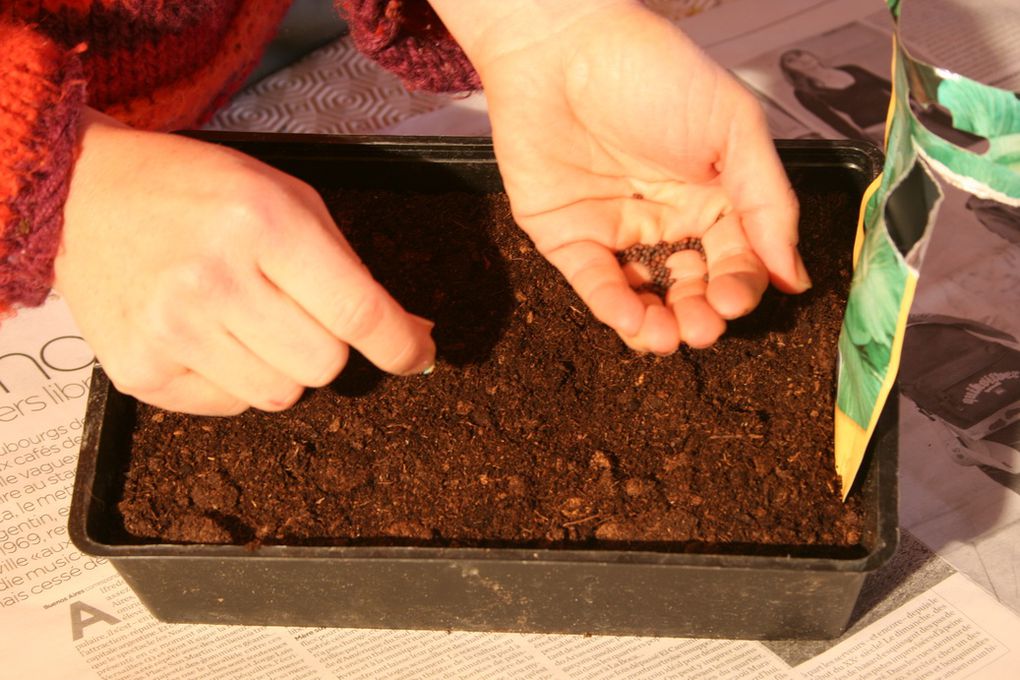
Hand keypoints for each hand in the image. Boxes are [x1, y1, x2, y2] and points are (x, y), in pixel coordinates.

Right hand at [54, 109, 434, 414]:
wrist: (83, 195)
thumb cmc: (196, 192)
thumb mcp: (285, 198)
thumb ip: (349, 267)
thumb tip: (412, 334)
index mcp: (263, 223)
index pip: (359, 312)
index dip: (402, 344)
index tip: (418, 352)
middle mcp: (214, 280)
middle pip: (324, 364)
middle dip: (329, 345)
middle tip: (297, 311)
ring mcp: (170, 331)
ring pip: (282, 395)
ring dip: (282, 366)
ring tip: (246, 319)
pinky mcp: (140, 372)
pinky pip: (231, 406)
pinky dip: (236, 380)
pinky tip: (208, 335)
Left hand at [431, 0, 809, 352]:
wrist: (564, 44)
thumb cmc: (655, 71)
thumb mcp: (733, 127)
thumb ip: (767, 202)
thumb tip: (794, 276)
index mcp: (713, 196)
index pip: (737, 259)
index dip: (740, 285)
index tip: (736, 298)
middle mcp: (666, 220)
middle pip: (691, 287)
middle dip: (701, 314)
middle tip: (703, 325)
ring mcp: (615, 231)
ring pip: (644, 297)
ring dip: (660, 326)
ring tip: (669, 337)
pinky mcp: (568, 236)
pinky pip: (595, 283)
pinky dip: (614, 308)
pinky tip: (635, 321)